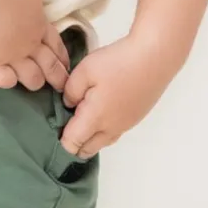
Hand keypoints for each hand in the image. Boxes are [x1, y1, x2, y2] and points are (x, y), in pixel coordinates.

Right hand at [0, 0, 70, 91]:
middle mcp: (30, 44)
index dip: (62, 56)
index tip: (67, 65)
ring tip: (33, 84)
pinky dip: (8, 81)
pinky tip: (6, 77)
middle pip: (49, 66)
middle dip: (57, 76)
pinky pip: (5, 81)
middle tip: (60, 84)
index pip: (56, 44)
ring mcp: (12, 55)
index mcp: (40, 23)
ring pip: (31, 77)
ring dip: (34, 81)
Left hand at [59, 32, 181, 158]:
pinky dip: (103, 130)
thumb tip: (69, 105)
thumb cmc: (118, 62)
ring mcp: (126, 125)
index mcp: (95, 119)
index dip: (59, 142)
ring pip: (102, 143)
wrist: (155, 57)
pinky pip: (114, 133)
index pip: (72, 144)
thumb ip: (70, 90)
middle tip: (65, 124)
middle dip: (73, 144)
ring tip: (82, 118)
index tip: (52, 129)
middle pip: (87, 150)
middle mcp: (111, 128)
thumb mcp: (85, 70)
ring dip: (89, 138)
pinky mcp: (136, 117)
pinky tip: (101, 112)